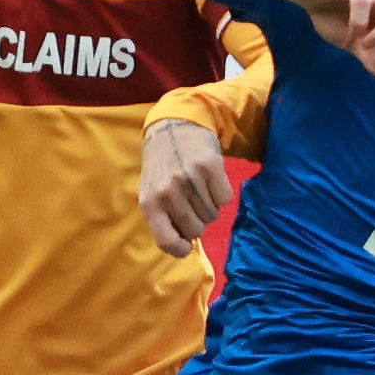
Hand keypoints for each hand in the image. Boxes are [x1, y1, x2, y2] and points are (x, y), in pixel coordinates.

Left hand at [140, 117, 230, 256]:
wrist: (174, 124)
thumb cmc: (162, 165)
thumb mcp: (151, 191)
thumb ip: (162, 218)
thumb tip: (183, 246)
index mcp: (149, 201)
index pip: (166, 240)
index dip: (179, 249)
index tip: (187, 246)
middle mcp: (168, 191)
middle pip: (196, 230)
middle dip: (198, 222)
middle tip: (193, 204)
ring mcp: (189, 179)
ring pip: (212, 215)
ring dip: (210, 207)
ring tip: (199, 188)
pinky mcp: (210, 166)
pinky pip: (225, 199)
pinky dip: (222, 193)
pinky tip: (210, 180)